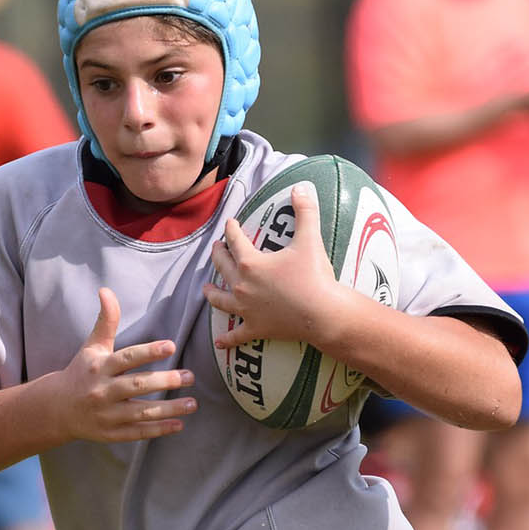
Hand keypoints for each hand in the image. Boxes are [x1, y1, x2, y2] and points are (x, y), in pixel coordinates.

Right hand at [53, 288, 196, 442]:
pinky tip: (179, 424)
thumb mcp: (92, 346)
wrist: (57, 409)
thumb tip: (106, 290)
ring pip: (141, 412)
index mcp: (100, 367)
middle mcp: (103, 391)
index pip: (127, 358)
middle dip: (165, 381)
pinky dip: (158, 429)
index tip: (171, 346)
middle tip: (190, 376)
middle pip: (136, 385)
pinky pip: (137, 432)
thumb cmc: (81, 372)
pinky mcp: (111, 433)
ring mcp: (107, 414)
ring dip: (169, 408)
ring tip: (193, 403)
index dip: (149, 351)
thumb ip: (106, 321)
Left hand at [205, 184, 350, 349]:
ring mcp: (246, 310)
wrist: (322, 314)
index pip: (235, 241)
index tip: (230, 223)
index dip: (231, 229)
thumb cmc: (314, 276)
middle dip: (218, 255)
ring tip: (206, 289)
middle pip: (222, 267)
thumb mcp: (309, 239)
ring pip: (221, 300)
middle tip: (217, 248)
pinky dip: (227, 340)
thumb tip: (301, 187)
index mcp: (250, 263)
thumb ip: (305, 211)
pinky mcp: (256, 329)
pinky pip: (236, 336)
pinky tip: (219, 342)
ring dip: (212, 293)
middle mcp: (242, 286)